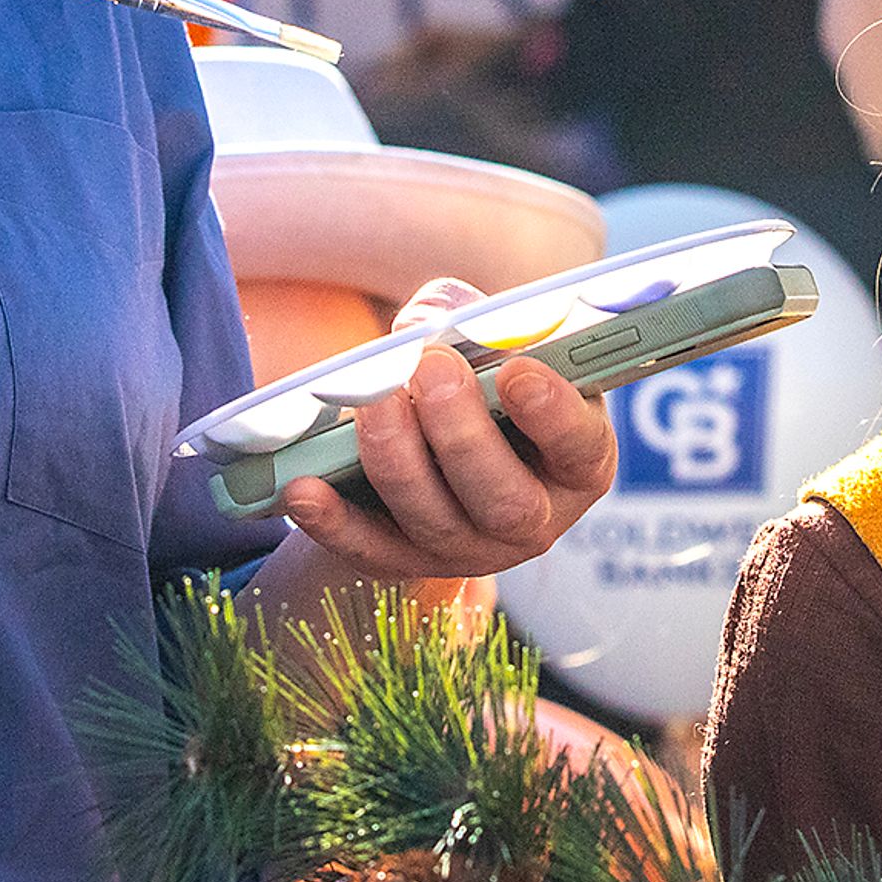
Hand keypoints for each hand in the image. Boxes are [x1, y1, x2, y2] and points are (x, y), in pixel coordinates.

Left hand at [280, 276, 619, 583]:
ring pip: (435, 521)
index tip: (517, 371)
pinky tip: (301, 487)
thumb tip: (425, 322)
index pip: (580, 446)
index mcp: (576, 460)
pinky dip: (332, 521)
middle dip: (463, 435)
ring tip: (373, 400)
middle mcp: (533, 518)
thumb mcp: (495, 344)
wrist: (438, 440)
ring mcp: (469, 549)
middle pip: (505, 500)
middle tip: (431, 369)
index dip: (553, 414)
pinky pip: (367, 550)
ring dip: (398, 459)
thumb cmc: (482, 379)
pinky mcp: (407, 562)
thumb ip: (471, 319)